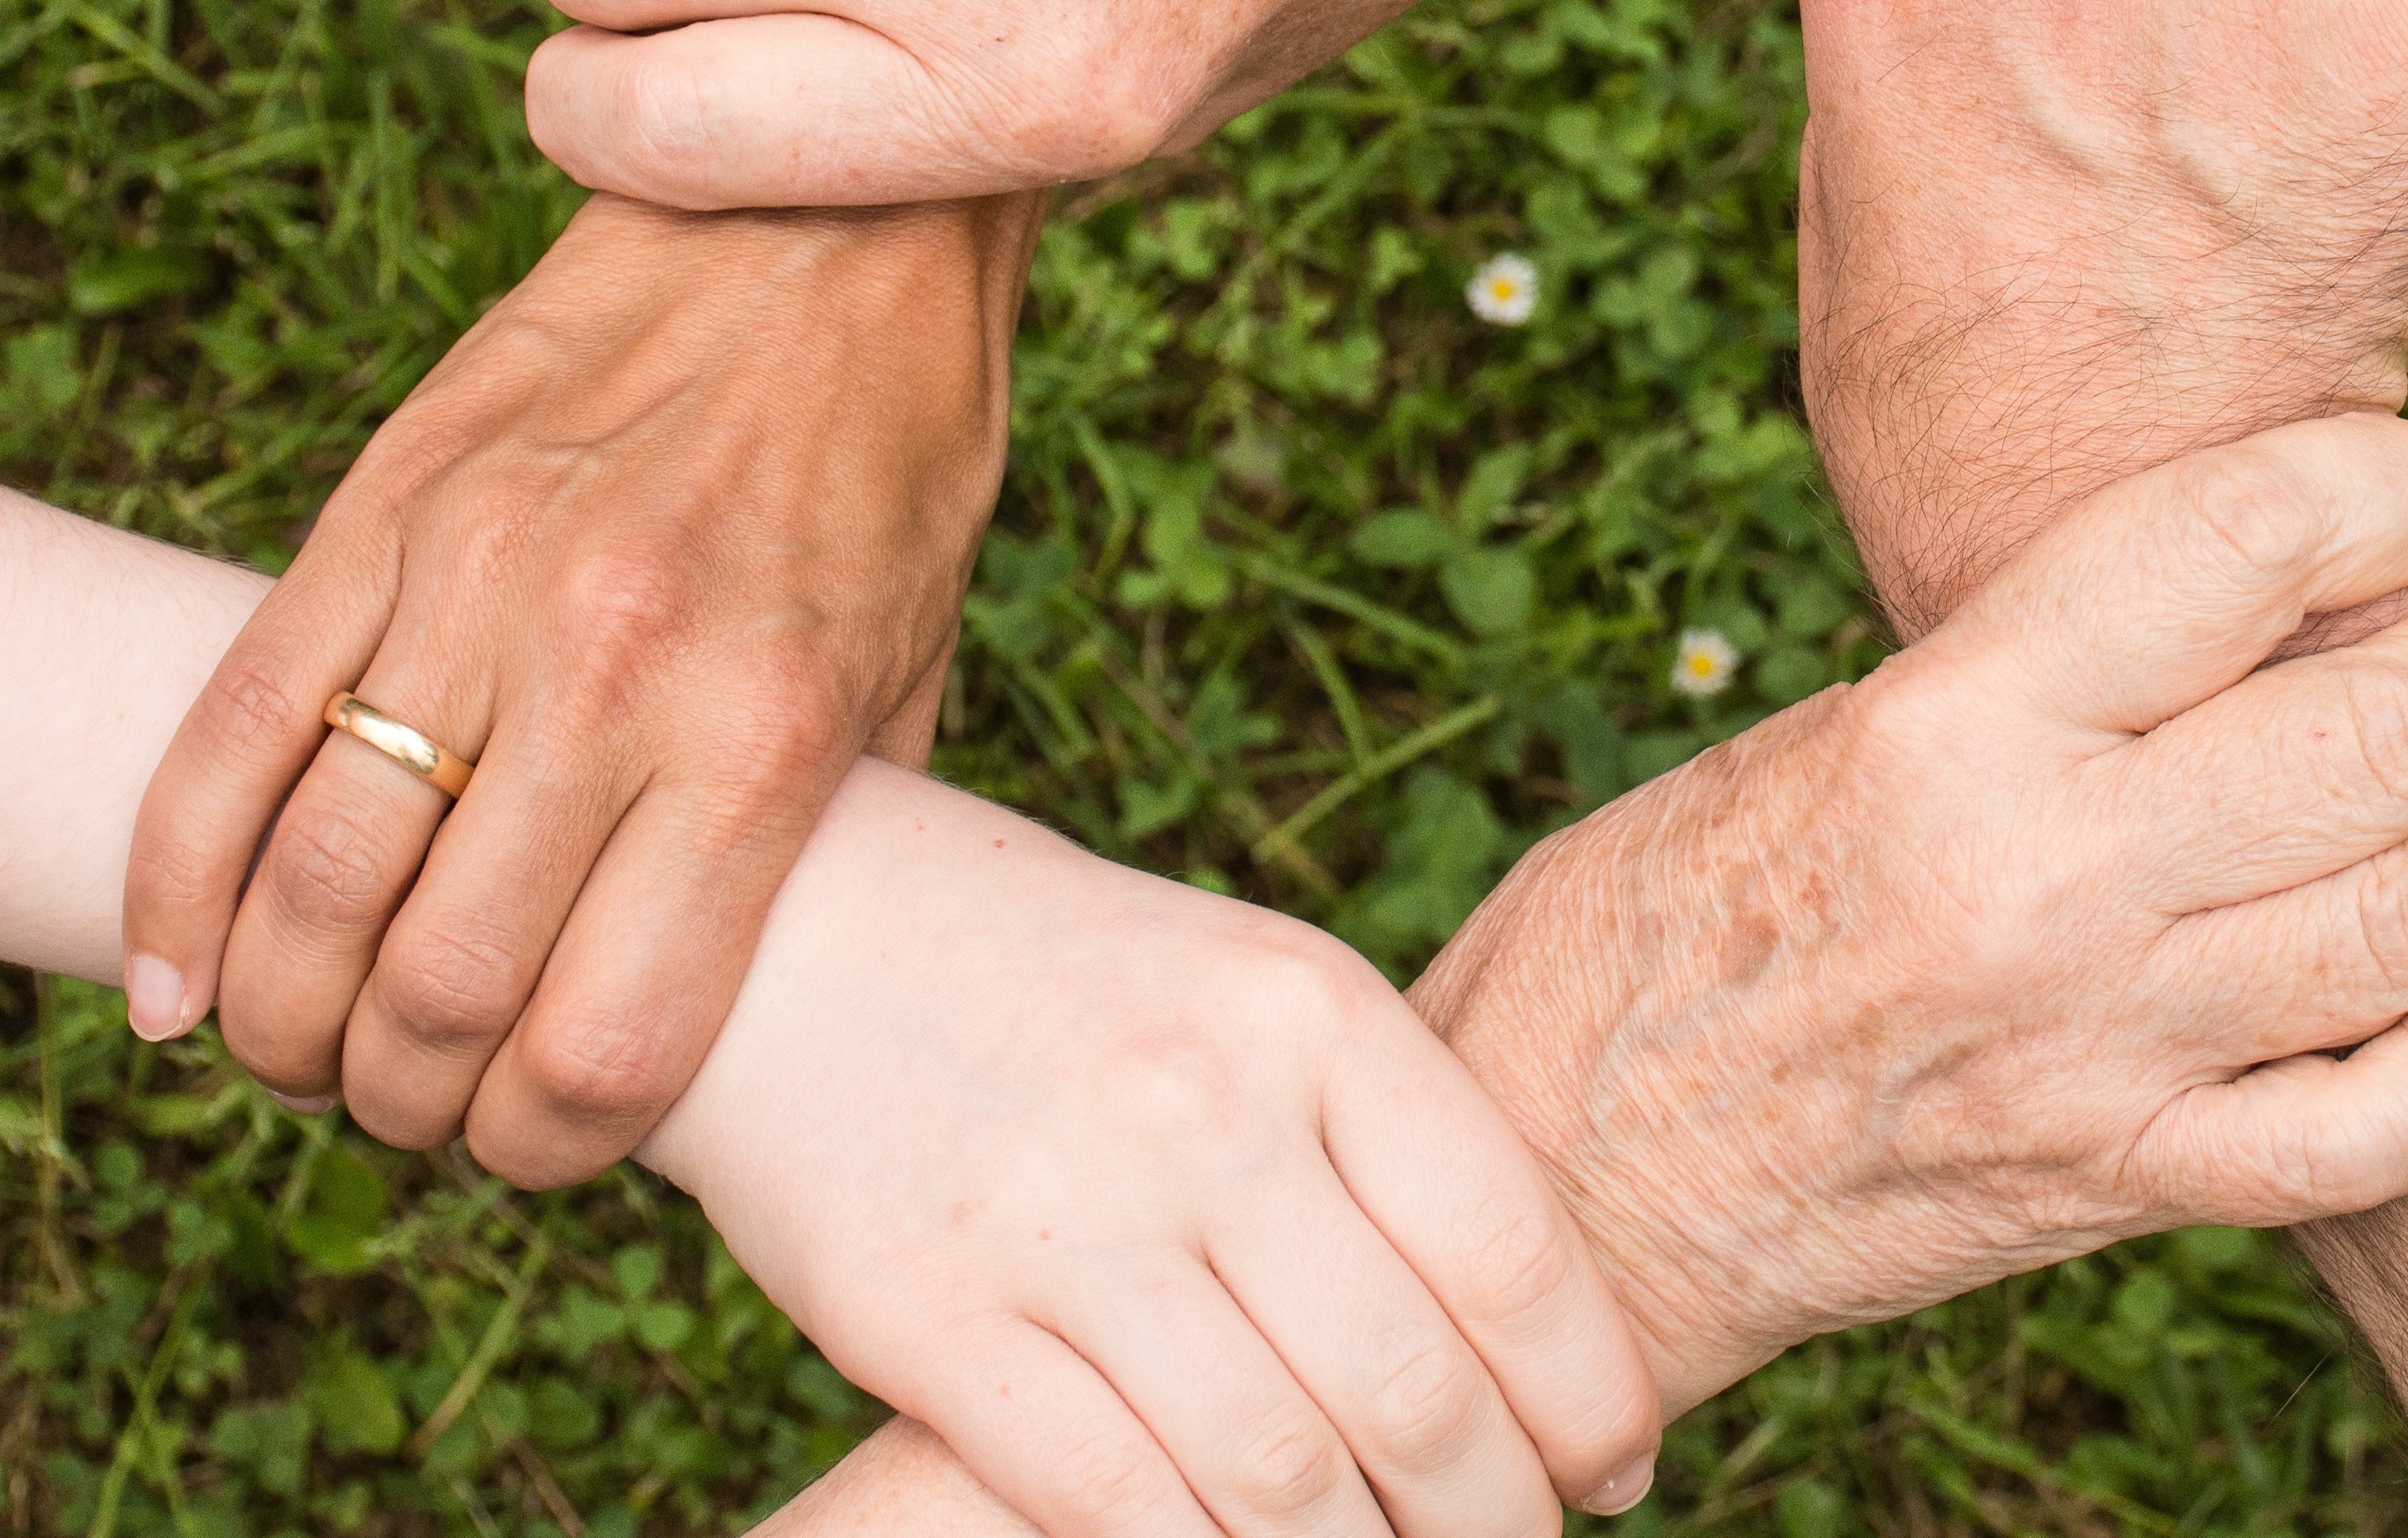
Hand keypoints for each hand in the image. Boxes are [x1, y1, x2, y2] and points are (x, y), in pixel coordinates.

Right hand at [122, 193, 1029, 1183]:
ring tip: (304, 1051)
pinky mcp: (379, 509)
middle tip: (414, 1107)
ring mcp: (476, 582)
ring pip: (310, 883)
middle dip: (404, 1104)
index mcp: (762, 735)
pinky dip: (173, 886)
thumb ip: (825, 845)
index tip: (538, 1149)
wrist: (824, 222)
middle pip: (435, 994)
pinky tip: (174, 981)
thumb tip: (741, 1012)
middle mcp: (611, 669)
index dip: (547, 1150)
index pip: (604, 1044)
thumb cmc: (892, 466)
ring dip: (283, 1020)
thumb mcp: (913, 673)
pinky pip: (231, 731)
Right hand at [641, 757, 1662, 1537]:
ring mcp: (1062, 1217)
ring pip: (1281, 1480)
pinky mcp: (927, 1317)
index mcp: (1307, 1009)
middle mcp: (1200, 1108)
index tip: (1613, 1468)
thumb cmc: (1069, 984)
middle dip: (1492, 1522)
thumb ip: (1379, 1138)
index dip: (1589, 1395)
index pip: (1511, 1250)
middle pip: (1413, 1391)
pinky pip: (1113, 1504)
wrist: (793, 929)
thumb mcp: (1248, 993)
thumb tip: (1536, 1346)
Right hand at [1412, 416, 2407, 1403]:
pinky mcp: (2121, 1188)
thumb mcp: (1819, 737)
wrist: (1562, 1179)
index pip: (2241, 537)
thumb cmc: (1659, 922)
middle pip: (2388, 727)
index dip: (2391, 483)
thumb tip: (2244, 606)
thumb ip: (2026, 680)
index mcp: (1946, 724)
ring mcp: (2099, 1048)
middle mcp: (2040, 877)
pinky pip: (2384, 1128)